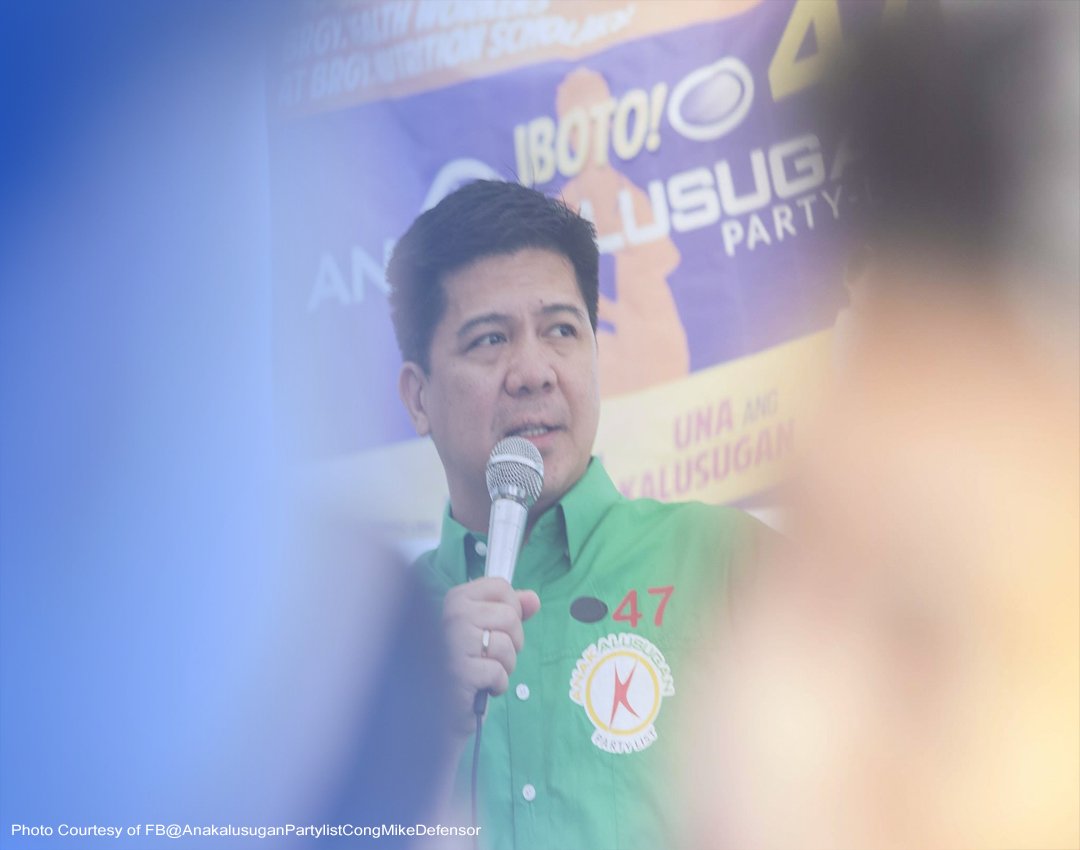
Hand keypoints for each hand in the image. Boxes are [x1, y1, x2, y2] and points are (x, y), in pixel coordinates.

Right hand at [442, 577, 540, 736]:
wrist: (444, 708)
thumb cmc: (469, 664)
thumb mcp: (490, 630)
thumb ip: (511, 610)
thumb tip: (534, 599)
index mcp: (457, 599)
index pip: (501, 587)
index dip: (511, 609)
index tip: (497, 627)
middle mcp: (453, 614)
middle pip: (510, 616)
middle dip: (512, 642)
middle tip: (491, 655)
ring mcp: (454, 642)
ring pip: (507, 645)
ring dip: (505, 665)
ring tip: (485, 671)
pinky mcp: (459, 671)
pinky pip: (499, 672)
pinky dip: (497, 684)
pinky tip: (481, 686)